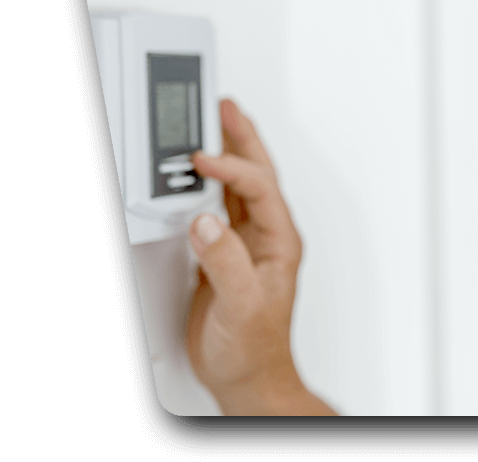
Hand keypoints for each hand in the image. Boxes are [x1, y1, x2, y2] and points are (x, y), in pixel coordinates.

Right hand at [186, 98, 304, 410]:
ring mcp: (246, 240)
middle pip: (256, 173)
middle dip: (242, 138)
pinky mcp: (225, 250)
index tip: (204, 160)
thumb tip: (207, 222)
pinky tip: (196, 172)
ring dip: (227, 153)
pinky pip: (217, 204)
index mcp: (279, 239)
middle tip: (225, 107)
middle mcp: (265, 234)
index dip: (232, 169)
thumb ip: (225, 261)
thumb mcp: (243, 303)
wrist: (246, 373)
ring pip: (238, 184)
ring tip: (213, 124)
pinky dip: (207, 183)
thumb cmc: (255, 345)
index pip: (259, 188)